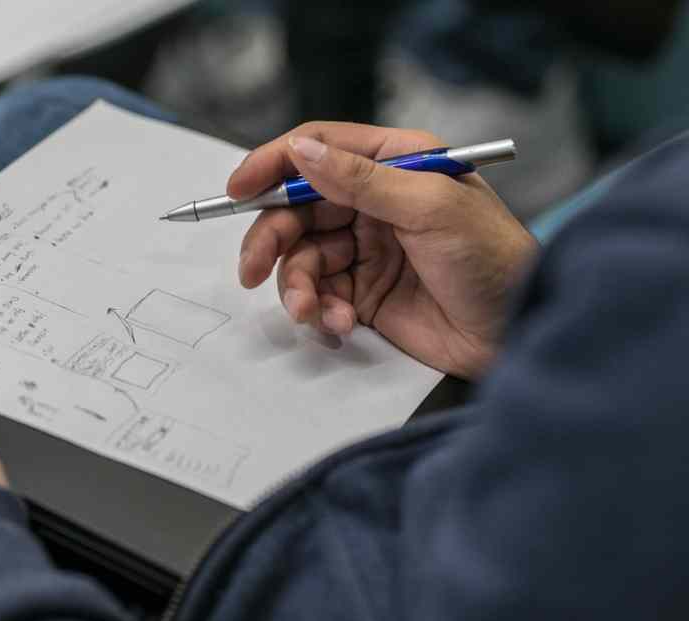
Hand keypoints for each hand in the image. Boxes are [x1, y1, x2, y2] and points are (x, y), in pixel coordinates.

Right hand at [230, 122, 537, 378]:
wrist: (517, 335)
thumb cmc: (492, 259)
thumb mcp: (428, 207)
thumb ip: (360, 180)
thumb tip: (300, 151)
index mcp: (394, 163)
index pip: (319, 150)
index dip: (273, 164)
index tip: (239, 188)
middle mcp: (374, 202)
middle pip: (297, 210)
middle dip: (272, 240)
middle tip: (253, 270)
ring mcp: (366, 250)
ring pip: (302, 258)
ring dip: (297, 287)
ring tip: (312, 311)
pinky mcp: (363, 294)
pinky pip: (320, 296)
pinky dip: (321, 311)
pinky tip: (342, 325)